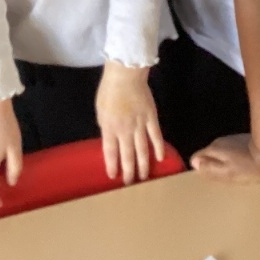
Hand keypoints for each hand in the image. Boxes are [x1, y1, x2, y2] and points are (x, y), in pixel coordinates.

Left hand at [95, 61, 164, 182]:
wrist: (125, 75)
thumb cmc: (108, 91)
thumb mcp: (100, 110)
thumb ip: (105, 126)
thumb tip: (110, 139)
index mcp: (109, 128)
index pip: (110, 152)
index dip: (112, 165)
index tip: (114, 177)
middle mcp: (124, 130)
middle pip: (127, 155)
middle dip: (128, 171)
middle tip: (130, 184)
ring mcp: (139, 125)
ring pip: (142, 149)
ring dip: (143, 165)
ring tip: (144, 178)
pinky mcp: (151, 118)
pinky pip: (155, 136)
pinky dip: (158, 147)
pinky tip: (160, 158)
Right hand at [190, 133, 259, 184]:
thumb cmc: (250, 167)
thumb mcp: (227, 173)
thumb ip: (210, 169)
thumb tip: (194, 164)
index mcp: (214, 149)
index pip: (197, 157)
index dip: (200, 168)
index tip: (208, 178)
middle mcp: (221, 142)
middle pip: (210, 154)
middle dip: (213, 165)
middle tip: (223, 179)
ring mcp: (233, 140)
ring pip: (222, 152)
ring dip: (226, 162)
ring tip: (237, 175)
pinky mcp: (245, 140)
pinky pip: (234, 151)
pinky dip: (236, 158)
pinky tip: (246, 167)